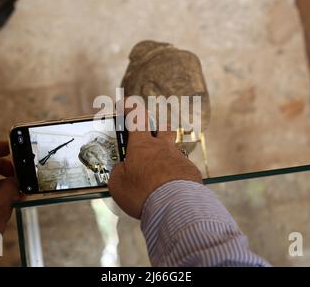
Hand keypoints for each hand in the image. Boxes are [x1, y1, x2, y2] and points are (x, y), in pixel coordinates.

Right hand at [109, 104, 201, 218]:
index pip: (136, 117)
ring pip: (173, 150)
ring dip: (166, 157)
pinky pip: (183, 169)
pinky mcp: (192, 173)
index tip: (126, 103)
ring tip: (158, 175)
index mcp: (142, 146)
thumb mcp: (118, 184)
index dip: (130, 108)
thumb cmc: (143, 193)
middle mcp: (163, 147)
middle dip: (157, 127)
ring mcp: (179, 159)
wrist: (175, 207)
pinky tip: (171, 190)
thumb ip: (119, 173)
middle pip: (164, 127)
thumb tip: (123, 170)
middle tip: (150, 134)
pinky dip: (176, 176)